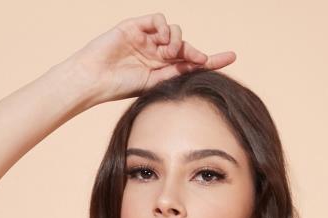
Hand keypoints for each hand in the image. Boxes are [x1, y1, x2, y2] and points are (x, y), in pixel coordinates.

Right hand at [75, 12, 236, 102]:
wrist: (94, 80)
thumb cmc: (119, 88)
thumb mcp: (154, 84)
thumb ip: (176, 74)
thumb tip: (201, 64)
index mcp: (162, 70)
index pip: (192, 62)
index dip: (213, 59)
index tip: (232, 57)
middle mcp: (156, 53)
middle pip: (186, 46)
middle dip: (194, 51)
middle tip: (198, 59)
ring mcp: (147, 39)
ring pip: (175, 31)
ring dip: (178, 41)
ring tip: (170, 53)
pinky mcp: (135, 26)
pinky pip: (159, 20)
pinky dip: (165, 28)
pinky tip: (163, 40)